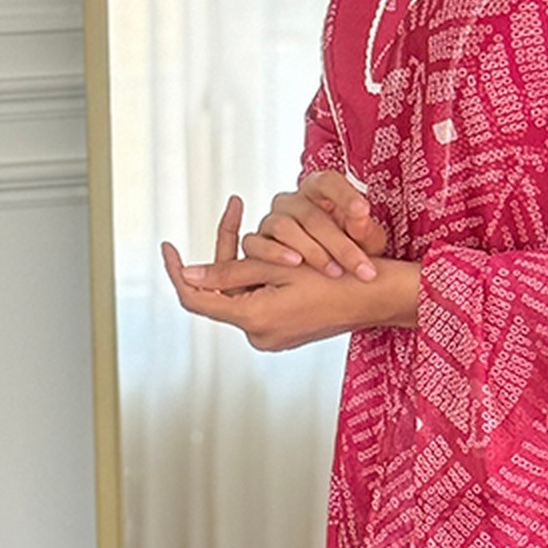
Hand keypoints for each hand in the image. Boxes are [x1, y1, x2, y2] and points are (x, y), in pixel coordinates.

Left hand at [163, 197, 418, 351]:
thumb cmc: (338, 276)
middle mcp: (259, 334)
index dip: (176, 271)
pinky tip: (281, 257)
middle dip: (223, 254)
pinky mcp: (283, 333)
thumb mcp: (281, 264)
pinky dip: (262, 278)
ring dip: (247, 264)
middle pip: (220, 292)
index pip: (196, 297)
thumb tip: (189, 275)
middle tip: (233, 211)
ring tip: (268, 232)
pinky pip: (259, 303)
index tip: (168, 246)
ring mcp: (272, 337)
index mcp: (254, 318)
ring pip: (241, 295)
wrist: (378, 296)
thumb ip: (231, 271)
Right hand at [243, 170, 390, 279]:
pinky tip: (295, 263)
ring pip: (284, 228)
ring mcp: (271, 221)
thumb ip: (364, 228)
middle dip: (340, 245)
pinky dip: (275, 253)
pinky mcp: (255, 243)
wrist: (322, 276)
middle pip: (310, 215)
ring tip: (335, 271)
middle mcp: (292, 202)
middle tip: (362, 268)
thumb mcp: (364, 241)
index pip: (327, 182)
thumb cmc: (347, 251)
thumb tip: (361, 217)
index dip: (344, 195)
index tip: (363, 211)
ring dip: (312, 251)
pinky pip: (255, 244)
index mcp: (318, 191)